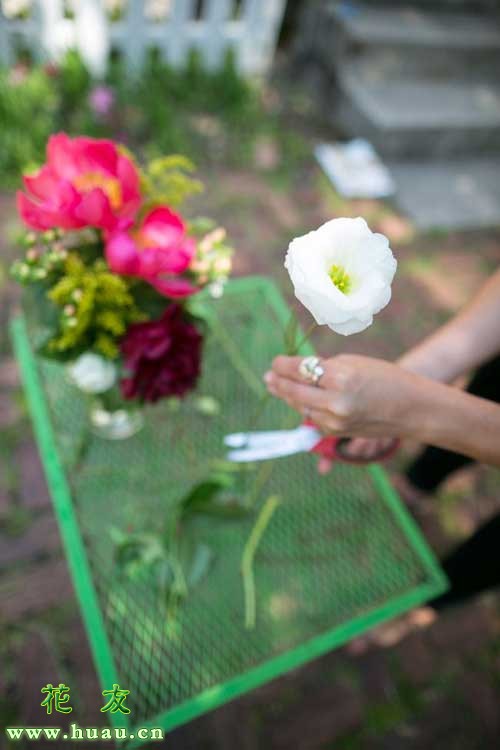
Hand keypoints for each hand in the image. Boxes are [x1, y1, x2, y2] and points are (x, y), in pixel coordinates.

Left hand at [265, 354, 424, 440]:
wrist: (411, 409)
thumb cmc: (386, 378)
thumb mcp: (354, 363)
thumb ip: (326, 367)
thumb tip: (300, 370)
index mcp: (341, 377)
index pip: (302, 369)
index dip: (284, 365)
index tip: (276, 361)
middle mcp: (335, 402)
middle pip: (296, 391)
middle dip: (279, 382)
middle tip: (268, 376)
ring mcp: (335, 420)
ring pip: (301, 407)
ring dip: (288, 396)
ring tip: (275, 386)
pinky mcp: (337, 432)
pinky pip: (314, 418)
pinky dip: (306, 408)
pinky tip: (299, 400)